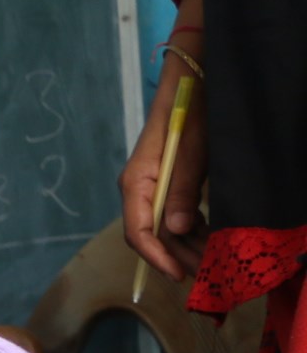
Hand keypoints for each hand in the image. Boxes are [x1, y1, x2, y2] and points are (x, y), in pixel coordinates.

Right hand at [120, 0, 206, 281]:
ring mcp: (155, 185)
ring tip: (214, 259)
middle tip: (208, 274)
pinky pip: (176, 213)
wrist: (196, 77)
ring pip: (165, 227)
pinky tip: (213, 236)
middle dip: (178, 256)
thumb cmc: (193, 109)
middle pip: (152, 234)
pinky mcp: (170, 180)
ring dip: (188, 245)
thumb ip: (182, 190)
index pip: (139, 231)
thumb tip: (176, 230)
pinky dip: (194, 228)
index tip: (180, 275)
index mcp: (137, 181)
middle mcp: (140, 188)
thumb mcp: (193, 150)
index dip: (157, 257)